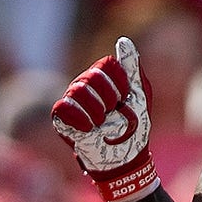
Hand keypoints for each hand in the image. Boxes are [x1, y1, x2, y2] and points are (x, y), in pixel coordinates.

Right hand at [51, 37, 156, 201]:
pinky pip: (63, 107)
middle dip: (108, 99)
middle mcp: (85, 83)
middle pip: (92, 76)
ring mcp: (72, 99)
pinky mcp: (61, 117)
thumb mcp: (139, 96)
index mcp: (104, 76)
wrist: (124, 160)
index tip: (125, 99)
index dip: (119, 84)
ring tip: (102, 124)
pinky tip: (89, 129)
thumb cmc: (133, 129)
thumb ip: (132, 68)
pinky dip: (79, 119)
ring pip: (78, 91)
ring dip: (96, 112)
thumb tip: (124, 41)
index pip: (106, 64)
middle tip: (113, 114)